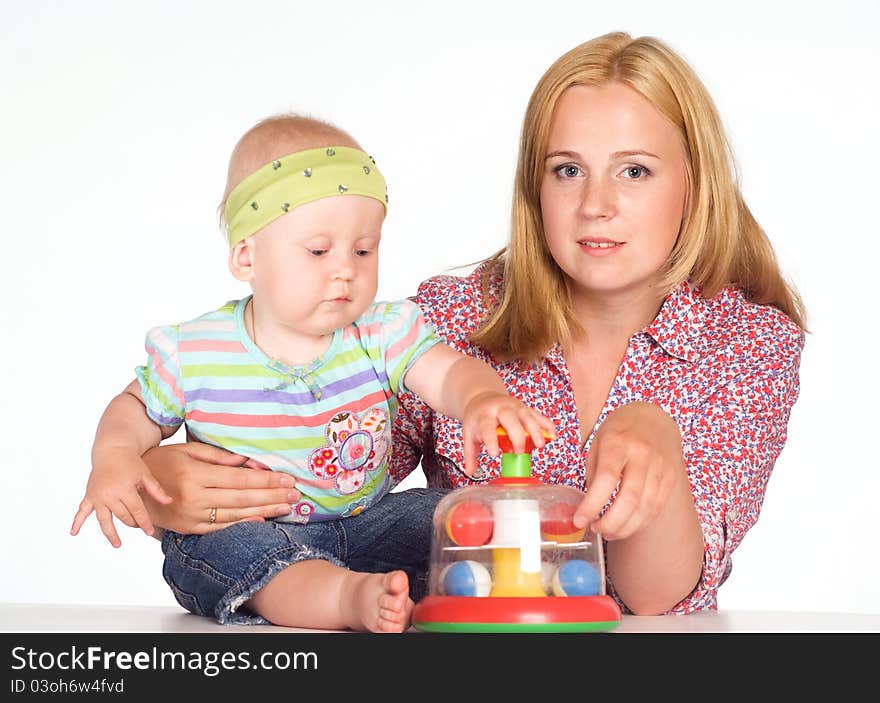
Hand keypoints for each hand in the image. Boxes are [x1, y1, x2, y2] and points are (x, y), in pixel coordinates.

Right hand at [70, 447, 173, 547]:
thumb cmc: (131, 463)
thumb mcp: (145, 474)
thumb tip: (170, 502)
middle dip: (133, 523)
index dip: (144, 522)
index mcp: (124, 489)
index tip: (150, 532)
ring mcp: (97, 496)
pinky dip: (77, 522)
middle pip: (122, 516)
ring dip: (110, 533)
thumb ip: (156, 489)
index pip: (136, 511)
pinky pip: (81, 511)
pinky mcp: (89, 495)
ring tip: (118, 544)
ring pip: (104, 519)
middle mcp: (109, 494)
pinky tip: (73, 533)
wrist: (111, 450)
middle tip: (140, 527)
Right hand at [140, 442, 300, 533]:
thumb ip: (219, 456)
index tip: (287, 479)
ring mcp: (190, 516)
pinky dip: (243, 524)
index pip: (239, 479)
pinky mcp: (188, 529)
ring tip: (286, 507)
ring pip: (235, 515)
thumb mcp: (187, 450)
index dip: (266, 480)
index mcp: (193, 474)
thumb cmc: (162, 463)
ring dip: (264, 511)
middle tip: (295, 494)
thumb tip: (249, 462)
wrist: (132, 489)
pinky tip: (263, 520)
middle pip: (242, 498)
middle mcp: (193, 497)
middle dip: (272, 496)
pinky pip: (221, 527)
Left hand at [460, 392, 555, 474]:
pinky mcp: (525, 408)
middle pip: (510, 418)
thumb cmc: (477, 418)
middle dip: (516, 435)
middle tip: (519, 452)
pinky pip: (538, 415)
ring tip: (540, 445)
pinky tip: (553, 435)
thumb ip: (470, 454)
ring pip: (527, 415)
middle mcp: (500, 408)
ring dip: (535, 430)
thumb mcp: (469, 434)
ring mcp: (514, 406)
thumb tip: (469, 472)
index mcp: (484, 415)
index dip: (491, 440)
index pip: (487, 427)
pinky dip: (546, 425)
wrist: (483, 398)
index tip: (494, 453)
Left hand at [574, 402, 686, 539]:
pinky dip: (641, 522)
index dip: (592, 505)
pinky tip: (627, 525)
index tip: (580, 520)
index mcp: (617, 442)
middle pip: (629, 498)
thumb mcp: (598, 443)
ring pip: (645, 508)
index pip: (606, 479)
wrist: (654, 417)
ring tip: (609, 531)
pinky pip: (656, 507)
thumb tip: (589, 508)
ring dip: (625, 528)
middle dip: (610, 522)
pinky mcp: (671, 476)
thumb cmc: (620, 431)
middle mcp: (642, 453)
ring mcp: (660, 465)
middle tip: (596, 529)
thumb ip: (594, 474)